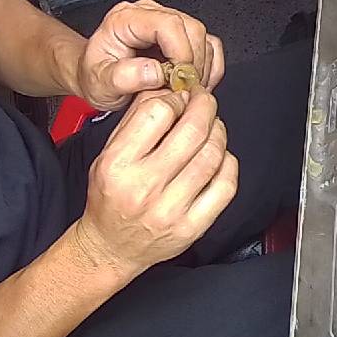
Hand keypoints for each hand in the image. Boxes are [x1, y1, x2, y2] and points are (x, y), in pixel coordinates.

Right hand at [72, 88, 237, 276]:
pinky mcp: (193, 227)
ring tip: (212, 127)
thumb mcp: (108, 153)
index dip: (175, 97)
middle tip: (205, 101)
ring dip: (218, 132)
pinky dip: (228, 163)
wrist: (111, 247)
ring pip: (212, 156)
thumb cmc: (110, 196)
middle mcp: (143, 188)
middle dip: (205, 106)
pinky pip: (225, 186)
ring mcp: (171, 210)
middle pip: (192, 131)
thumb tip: (170, 89)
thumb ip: (136, 119)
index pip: (157, 112)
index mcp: (117, 165)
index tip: (180, 95)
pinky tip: (218, 157)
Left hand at [76, 0, 225, 109]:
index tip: (178, 81)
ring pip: (204, 38)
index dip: (181, 53)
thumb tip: (155, 72)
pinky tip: (196, 85)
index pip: (169, 24)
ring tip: (187, 91)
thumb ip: (123, 77)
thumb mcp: (99, 82)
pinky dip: (209, 69)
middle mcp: (150, 15)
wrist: (94, 77)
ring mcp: (169, 23)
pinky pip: (210, 47)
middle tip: (183, 91)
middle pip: (192, 29)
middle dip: (193, 64)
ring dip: (202, 69)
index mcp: (126, 19)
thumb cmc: (95, 76)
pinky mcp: (182, 36)